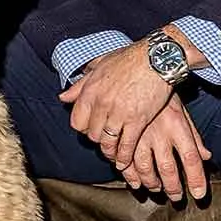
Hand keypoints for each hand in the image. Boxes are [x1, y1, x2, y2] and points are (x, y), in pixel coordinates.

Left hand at [59, 45, 173, 160]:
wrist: (157, 58)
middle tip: (106, 143)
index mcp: (90, 91)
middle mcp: (101, 103)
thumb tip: (63, 97)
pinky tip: (125, 162)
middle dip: (99, 141)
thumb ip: (80, 84)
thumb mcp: (100, 66)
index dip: (84, 129)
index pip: (77, 122)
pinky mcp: (137, 120)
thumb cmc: (130, 59)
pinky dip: (124, 156)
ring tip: (114, 156)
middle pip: (93, 135)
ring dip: (111, 152)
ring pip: (108, 143)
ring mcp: (118, 113)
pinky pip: (126, 145)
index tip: (92, 130)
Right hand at [121, 95, 211, 201]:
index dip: (196, 179)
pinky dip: (130, 174)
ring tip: (155, 188)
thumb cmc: (163, 93)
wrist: (141, 71)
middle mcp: (160, 134)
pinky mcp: (124, 134)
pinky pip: (125, 160)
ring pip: (145, 168)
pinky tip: (135, 181)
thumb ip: (194, 137)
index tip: (198, 194)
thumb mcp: (182, 112)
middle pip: (168, 169)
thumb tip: (206, 156)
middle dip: (173, 187)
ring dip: (151, 183)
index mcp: (178, 127)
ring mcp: (141, 135)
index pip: (192, 159)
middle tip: (175, 197)